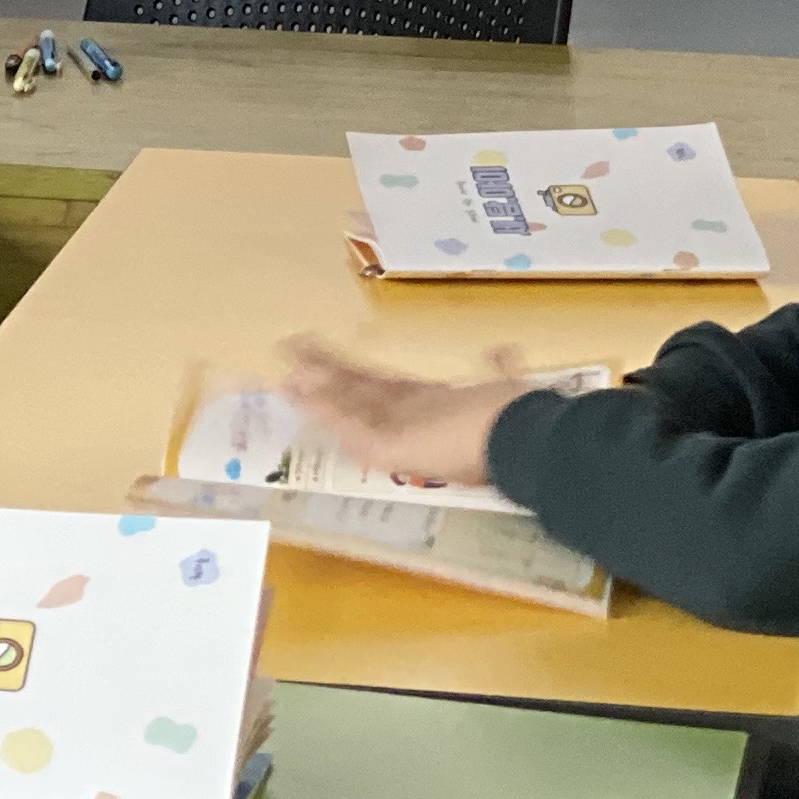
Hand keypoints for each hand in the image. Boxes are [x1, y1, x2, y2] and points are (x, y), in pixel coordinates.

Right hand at [273, 339, 534, 491]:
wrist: (515, 444)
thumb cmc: (506, 417)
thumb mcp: (503, 387)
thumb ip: (498, 368)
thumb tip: (503, 348)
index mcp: (427, 403)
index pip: (380, 385)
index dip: (349, 370)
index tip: (321, 353)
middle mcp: (405, 418)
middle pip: (356, 391)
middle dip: (323, 372)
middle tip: (288, 351)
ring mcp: (394, 436)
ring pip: (346, 407)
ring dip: (315, 390)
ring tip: (283, 374)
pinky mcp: (387, 450)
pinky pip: (347, 425)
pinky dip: (323, 409)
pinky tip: (299, 393)